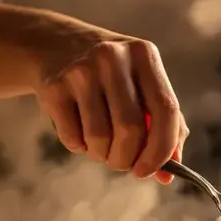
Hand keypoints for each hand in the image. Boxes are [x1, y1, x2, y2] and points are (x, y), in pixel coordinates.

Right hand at [34, 38, 187, 183]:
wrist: (58, 45)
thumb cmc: (113, 77)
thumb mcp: (143, 86)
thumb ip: (165, 127)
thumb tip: (166, 174)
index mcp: (145, 56)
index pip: (166, 109)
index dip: (162, 148)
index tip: (150, 170)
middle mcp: (114, 58)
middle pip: (130, 129)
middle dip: (127, 158)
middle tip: (122, 162)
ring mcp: (81, 70)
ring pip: (99, 138)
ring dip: (102, 155)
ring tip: (100, 145)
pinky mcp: (54, 86)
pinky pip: (72, 138)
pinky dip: (79, 147)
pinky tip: (80, 132)